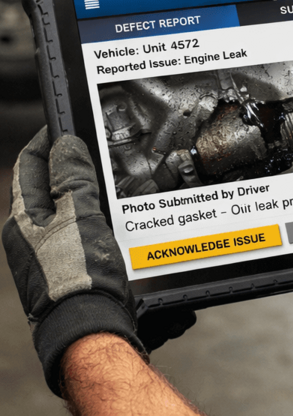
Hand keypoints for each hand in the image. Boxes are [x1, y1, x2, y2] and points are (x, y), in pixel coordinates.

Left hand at [2, 127, 144, 394]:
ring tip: (106, 173)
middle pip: (46, 182)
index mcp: (22, 218)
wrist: (90, 326)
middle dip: (67, 160)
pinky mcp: (66, 262)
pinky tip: (112, 210)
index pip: (31, 165)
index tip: (66, 124)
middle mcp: (29, 233)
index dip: (48, 140)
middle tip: (91, 144)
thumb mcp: (78, 214)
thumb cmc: (78, 276)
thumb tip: (65, 144)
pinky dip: (91, 209)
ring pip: (63, 203)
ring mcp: (46, 249)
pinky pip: (76, 224)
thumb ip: (72, 177)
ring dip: (82, 185)